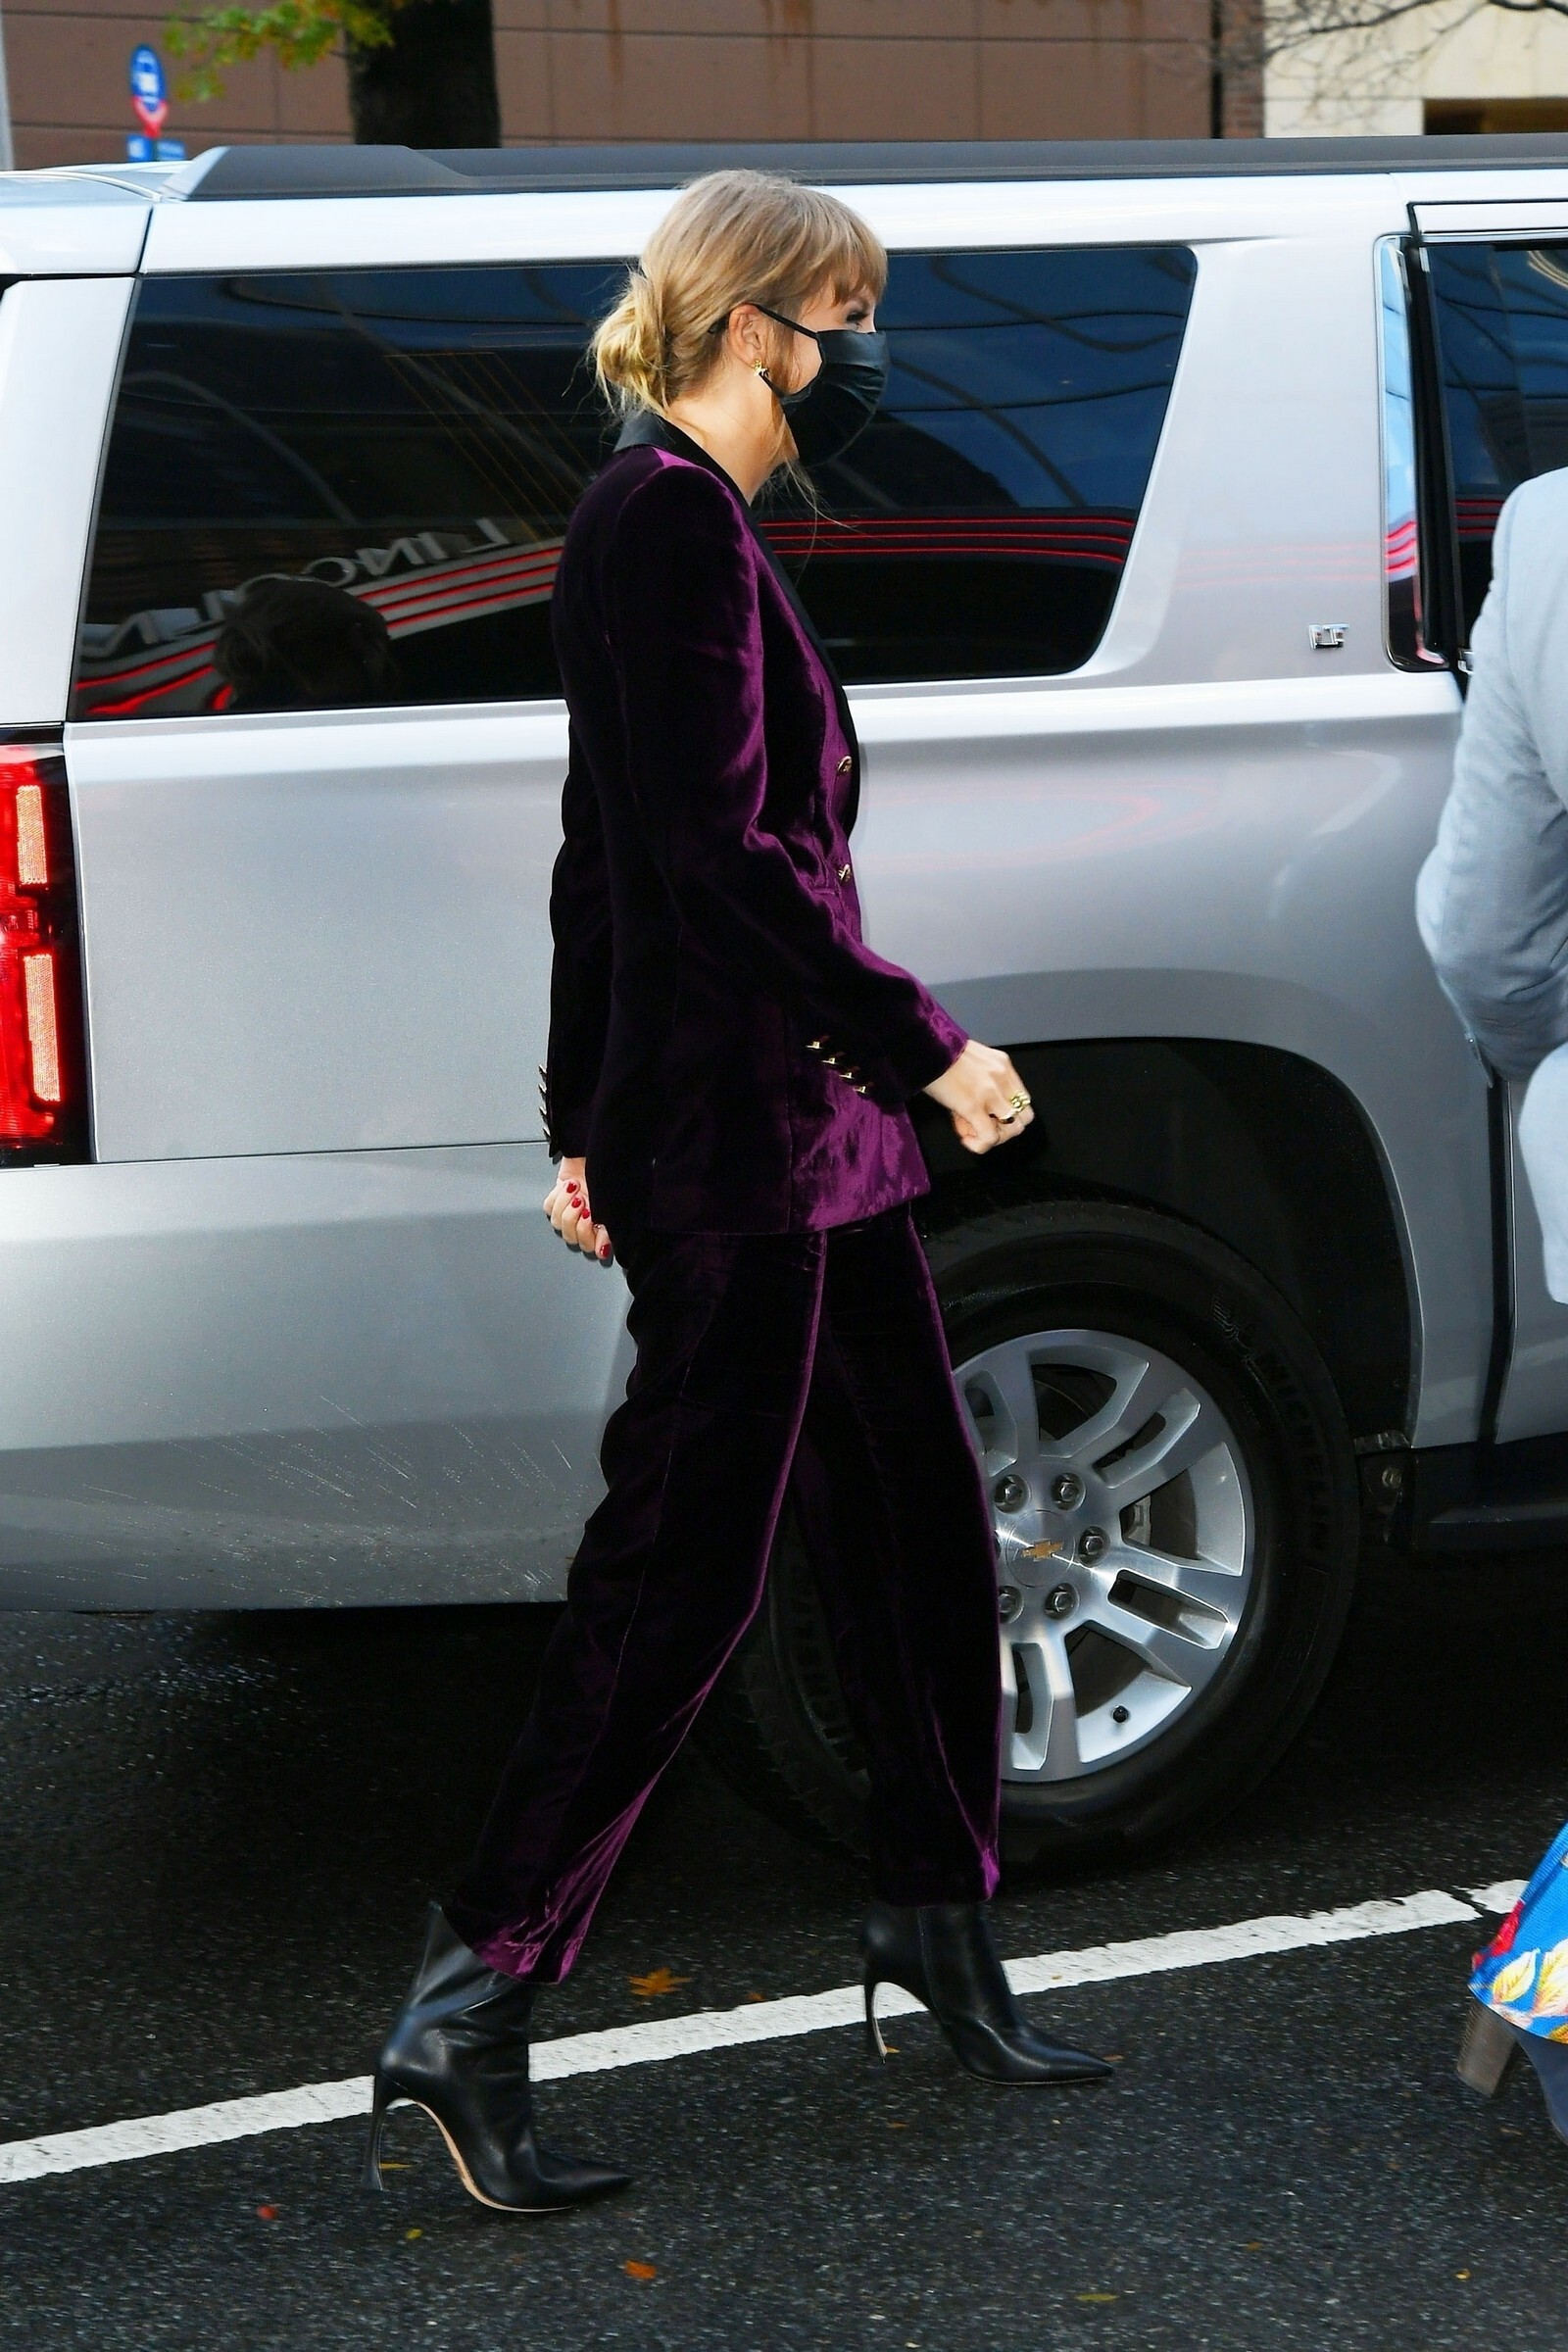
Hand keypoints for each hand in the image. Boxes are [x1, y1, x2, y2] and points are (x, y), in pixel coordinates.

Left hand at [544, 1157, 612, 1262]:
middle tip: (586, 1206)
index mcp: (604, 1225)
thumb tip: (604, 1251)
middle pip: (573, 1239)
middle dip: (578, 1223)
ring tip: (577, 1193)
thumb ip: (613, 1228)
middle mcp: (586, 1221)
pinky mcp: (557, 1197)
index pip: (595, 1248)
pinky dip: (558, 1197)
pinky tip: (569, 1187)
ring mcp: (570, 1210)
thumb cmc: (609, 1172)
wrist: (597, 1148)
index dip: (594, 1242)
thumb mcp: (616, 1201)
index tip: (598, 1226)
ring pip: (559, 1225)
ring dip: (567, 1208)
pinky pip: (550, 1208)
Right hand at [923, 1041, 1035, 1155]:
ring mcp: (990, 1092)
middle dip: (1005, 1129)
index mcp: (1003, 1065)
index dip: (1008, 1115)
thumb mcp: (969, 1065)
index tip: (988, 1117)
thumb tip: (970, 1122)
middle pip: (1025, 1117)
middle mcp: (1002, 1077)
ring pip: (1012, 1129)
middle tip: (982, 1128)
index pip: (1022, 1099)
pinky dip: (980, 1145)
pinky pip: (989, 1137)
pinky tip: (965, 1140)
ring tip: (971, 1132)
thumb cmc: (939, 1055)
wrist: (923, 1047)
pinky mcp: (973, 1105)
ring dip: (994, 1137)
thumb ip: (978, 1087)